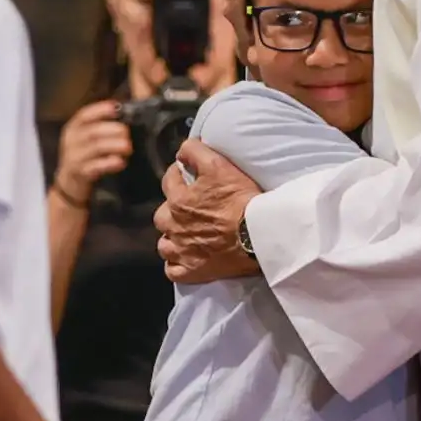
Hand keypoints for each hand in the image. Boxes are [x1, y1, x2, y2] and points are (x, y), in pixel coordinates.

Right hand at [53, 101, 132, 204]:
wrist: (70, 182)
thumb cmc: (84, 155)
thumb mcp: (85, 138)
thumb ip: (101, 126)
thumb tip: (123, 112)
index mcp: (73, 128)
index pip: (84, 115)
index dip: (100, 109)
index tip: (116, 107)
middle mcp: (71, 141)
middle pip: (92, 131)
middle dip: (111, 129)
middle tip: (126, 132)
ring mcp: (74, 158)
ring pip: (95, 148)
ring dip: (113, 145)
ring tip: (127, 146)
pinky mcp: (80, 173)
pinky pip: (95, 167)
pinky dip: (109, 163)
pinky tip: (120, 162)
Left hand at [154, 139, 261, 283]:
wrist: (258, 234)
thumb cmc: (241, 200)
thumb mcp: (219, 165)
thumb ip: (196, 152)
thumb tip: (183, 149)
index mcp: (179, 201)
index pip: (169, 181)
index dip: (178, 175)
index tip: (186, 175)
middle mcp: (175, 226)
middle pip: (162, 216)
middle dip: (171, 210)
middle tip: (188, 209)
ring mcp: (182, 251)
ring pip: (165, 245)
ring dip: (172, 239)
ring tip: (185, 235)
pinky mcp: (193, 271)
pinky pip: (173, 271)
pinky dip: (177, 265)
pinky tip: (185, 259)